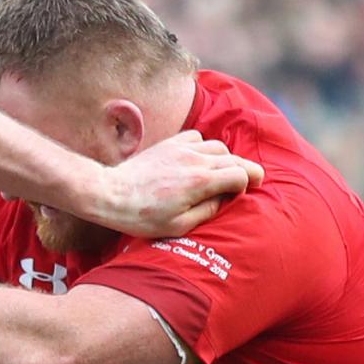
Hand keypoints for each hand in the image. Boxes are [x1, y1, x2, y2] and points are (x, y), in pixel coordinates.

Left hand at [82, 133, 262, 237]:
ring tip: (223, 174)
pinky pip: (197, 137)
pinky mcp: (169, 144)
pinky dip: (204, 147)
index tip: (242, 194)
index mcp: (201, 182)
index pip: (240, 174)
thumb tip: (224, 199)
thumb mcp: (179, 225)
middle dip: (246, 170)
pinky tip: (199, 160)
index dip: (248, 184)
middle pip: (234, 158)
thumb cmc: (143, 217)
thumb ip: (207, 211)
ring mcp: (181, 148)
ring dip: (226, 159)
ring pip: (218, 146)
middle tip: (252, 181)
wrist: (111, 194)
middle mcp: (195, 160)